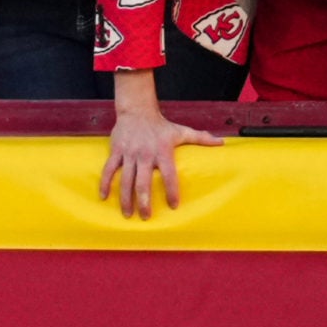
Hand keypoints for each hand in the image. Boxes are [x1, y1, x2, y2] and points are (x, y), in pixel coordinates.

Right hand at [100, 107, 222, 219]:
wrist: (136, 110)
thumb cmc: (160, 125)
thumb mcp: (181, 131)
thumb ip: (201, 138)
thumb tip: (222, 143)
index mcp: (162, 151)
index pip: (168, 174)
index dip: (171, 190)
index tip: (173, 205)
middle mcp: (145, 154)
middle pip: (143, 181)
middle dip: (144, 201)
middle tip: (146, 217)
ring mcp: (129, 153)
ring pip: (125, 179)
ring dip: (125, 198)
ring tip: (128, 215)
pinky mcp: (116, 151)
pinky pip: (109, 169)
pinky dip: (105, 184)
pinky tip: (104, 197)